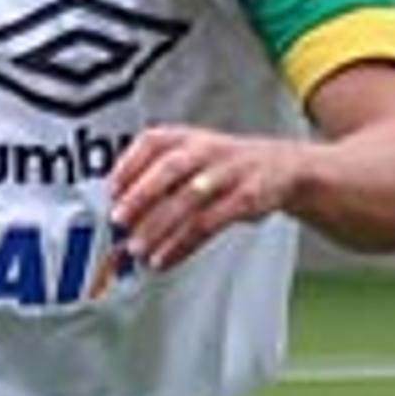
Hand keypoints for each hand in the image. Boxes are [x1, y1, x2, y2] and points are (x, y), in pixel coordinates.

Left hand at [110, 126, 274, 269]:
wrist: (284, 167)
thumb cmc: (223, 167)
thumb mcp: (191, 157)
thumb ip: (154, 180)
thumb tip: (117, 215)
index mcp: (186, 137)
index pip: (152, 141)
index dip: (128, 165)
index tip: (110, 191)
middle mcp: (206, 149)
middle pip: (171, 167)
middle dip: (141, 194)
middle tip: (118, 220)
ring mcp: (229, 172)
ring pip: (190, 199)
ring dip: (159, 227)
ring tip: (137, 249)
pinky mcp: (247, 198)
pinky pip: (210, 223)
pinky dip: (182, 244)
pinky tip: (164, 258)